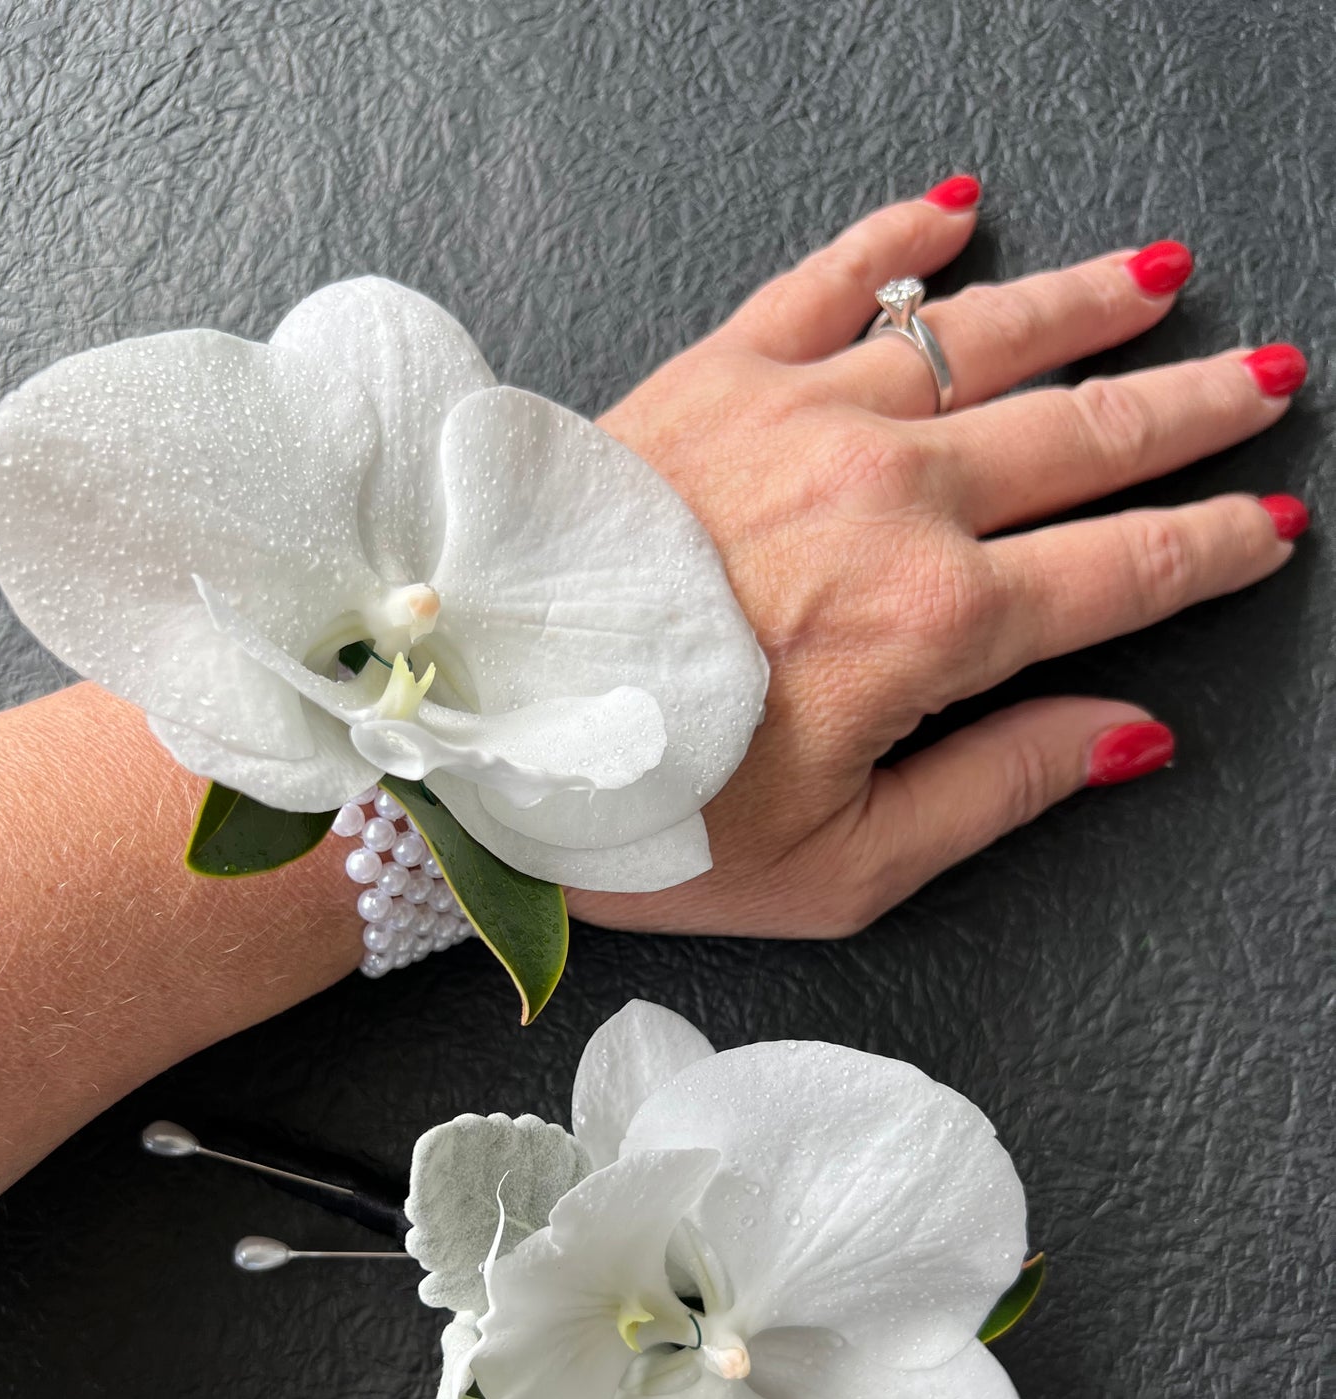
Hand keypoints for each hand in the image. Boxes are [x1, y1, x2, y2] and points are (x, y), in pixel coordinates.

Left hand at [572, 176, 1307, 934]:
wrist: (470, 731)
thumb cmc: (647, 814)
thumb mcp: (845, 861)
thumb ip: (1002, 788)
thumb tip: (1128, 736)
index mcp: (934, 625)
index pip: (1124, 571)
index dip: (1211, 549)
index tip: (1267, 527)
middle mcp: (890, 498)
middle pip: (1086, 433)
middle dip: (1189, 409)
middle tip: (1262, 384)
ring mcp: (802, 419)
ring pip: (987, 336)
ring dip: (1088, 304)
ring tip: (1163, 278)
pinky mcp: (713, 375)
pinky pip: (832, 279)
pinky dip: (900, 239)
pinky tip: (956, 210)